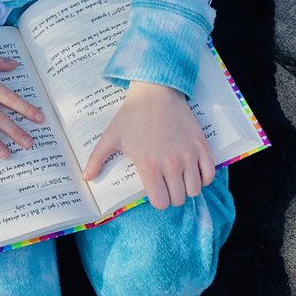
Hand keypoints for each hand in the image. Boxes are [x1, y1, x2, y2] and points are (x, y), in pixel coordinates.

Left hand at [82, 81, 215, 208]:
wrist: (155, 91)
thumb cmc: (131, 115)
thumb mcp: (110, 137)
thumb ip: (97, 159)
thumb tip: (86, 178)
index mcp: (149, 166)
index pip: (161, 203)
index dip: (158, 200)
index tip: (156, 191)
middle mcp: (171, 164)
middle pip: (178, 199)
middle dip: (172, 195)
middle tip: (167, 184)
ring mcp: (188, 155)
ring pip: (194, 190)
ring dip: (187, 188)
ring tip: (180, 178)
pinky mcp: (201, 146)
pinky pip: (209, 174)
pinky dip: (204, 177)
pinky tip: (195, 171)